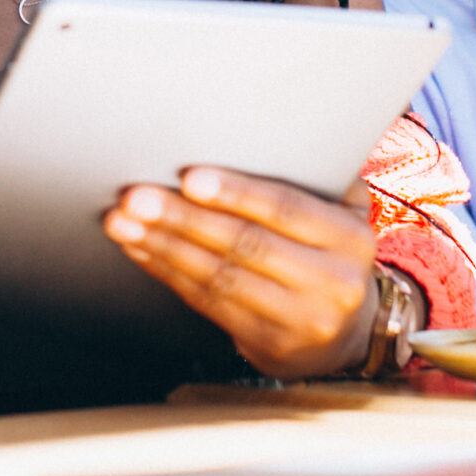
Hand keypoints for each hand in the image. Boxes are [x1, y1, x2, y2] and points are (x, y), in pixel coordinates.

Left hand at [103, 168, 379, 379]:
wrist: (347, 333)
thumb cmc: (330, 252)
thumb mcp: (343, 214)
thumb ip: (315, 178)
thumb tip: (258, 129)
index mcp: (352, 239)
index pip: (286, 209)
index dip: (235, 192)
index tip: (189, 177)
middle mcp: (333, 283)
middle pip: (246, 244)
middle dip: (183, 219)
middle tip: (136, 198)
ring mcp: (301, 320)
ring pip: (219, 277)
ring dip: (164, 247)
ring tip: (123, 223)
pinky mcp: (269, 346)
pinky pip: (208, 303)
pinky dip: (168, 272)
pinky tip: (141, 251)